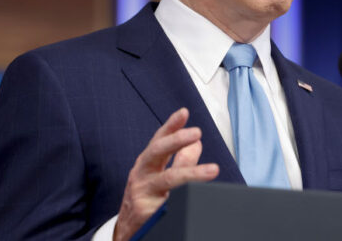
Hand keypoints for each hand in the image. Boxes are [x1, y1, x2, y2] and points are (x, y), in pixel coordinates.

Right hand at [114, 108, 219, 240]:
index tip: (184, 112)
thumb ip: (179, 159)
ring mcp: (142, 193)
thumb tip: (197, 142)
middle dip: (177, 140)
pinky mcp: (145, 213)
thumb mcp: (159, 176)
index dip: (171, 126)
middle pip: (157, 152)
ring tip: (213, 170)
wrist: (127, 231)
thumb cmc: (146, 198)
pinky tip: (197, 196)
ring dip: (192, 174)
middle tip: (197, 133)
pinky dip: (183, 200)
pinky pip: (168, 204)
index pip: (159, 140)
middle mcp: (142, 174)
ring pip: (167, 180)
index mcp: (147, 163)